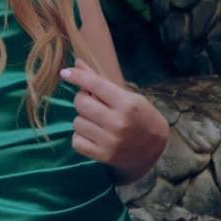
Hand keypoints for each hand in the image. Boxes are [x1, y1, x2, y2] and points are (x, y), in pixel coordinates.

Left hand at [58, 61, 168, 183]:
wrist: (155, 149)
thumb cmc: (141, 117)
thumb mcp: (129, 96)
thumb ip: (102, 82)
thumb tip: (78, 63)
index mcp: (127, 104)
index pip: (95, 84)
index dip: (77, 76)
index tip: (65, 73)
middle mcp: (118, 122)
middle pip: (81, 103)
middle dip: (82, 99)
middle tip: (91, 102)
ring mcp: (110, 141)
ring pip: (77, 122)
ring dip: (82, 119)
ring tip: (96, 121)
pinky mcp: (103, 156)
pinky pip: (76, 141)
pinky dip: (81, 136)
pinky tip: (93, 134)